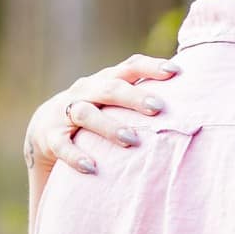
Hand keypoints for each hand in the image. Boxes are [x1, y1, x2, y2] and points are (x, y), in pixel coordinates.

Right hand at [24, 54, 180, 176]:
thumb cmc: (95, 115)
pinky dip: (76, 155)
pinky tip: (92, 167)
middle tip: (158, 107)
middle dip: (133, 96)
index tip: (176, 72)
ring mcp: (65, 112)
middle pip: (109, 88)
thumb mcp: (114, 102)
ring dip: (108, 126)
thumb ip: (142, 98)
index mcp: (105, 80)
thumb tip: (191, 97)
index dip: (151, 67)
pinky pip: (62, 145)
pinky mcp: (50, 136)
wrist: (43, 130)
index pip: (129, 67)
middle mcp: (85, 91)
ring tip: (131, 139)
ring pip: (85, 113)